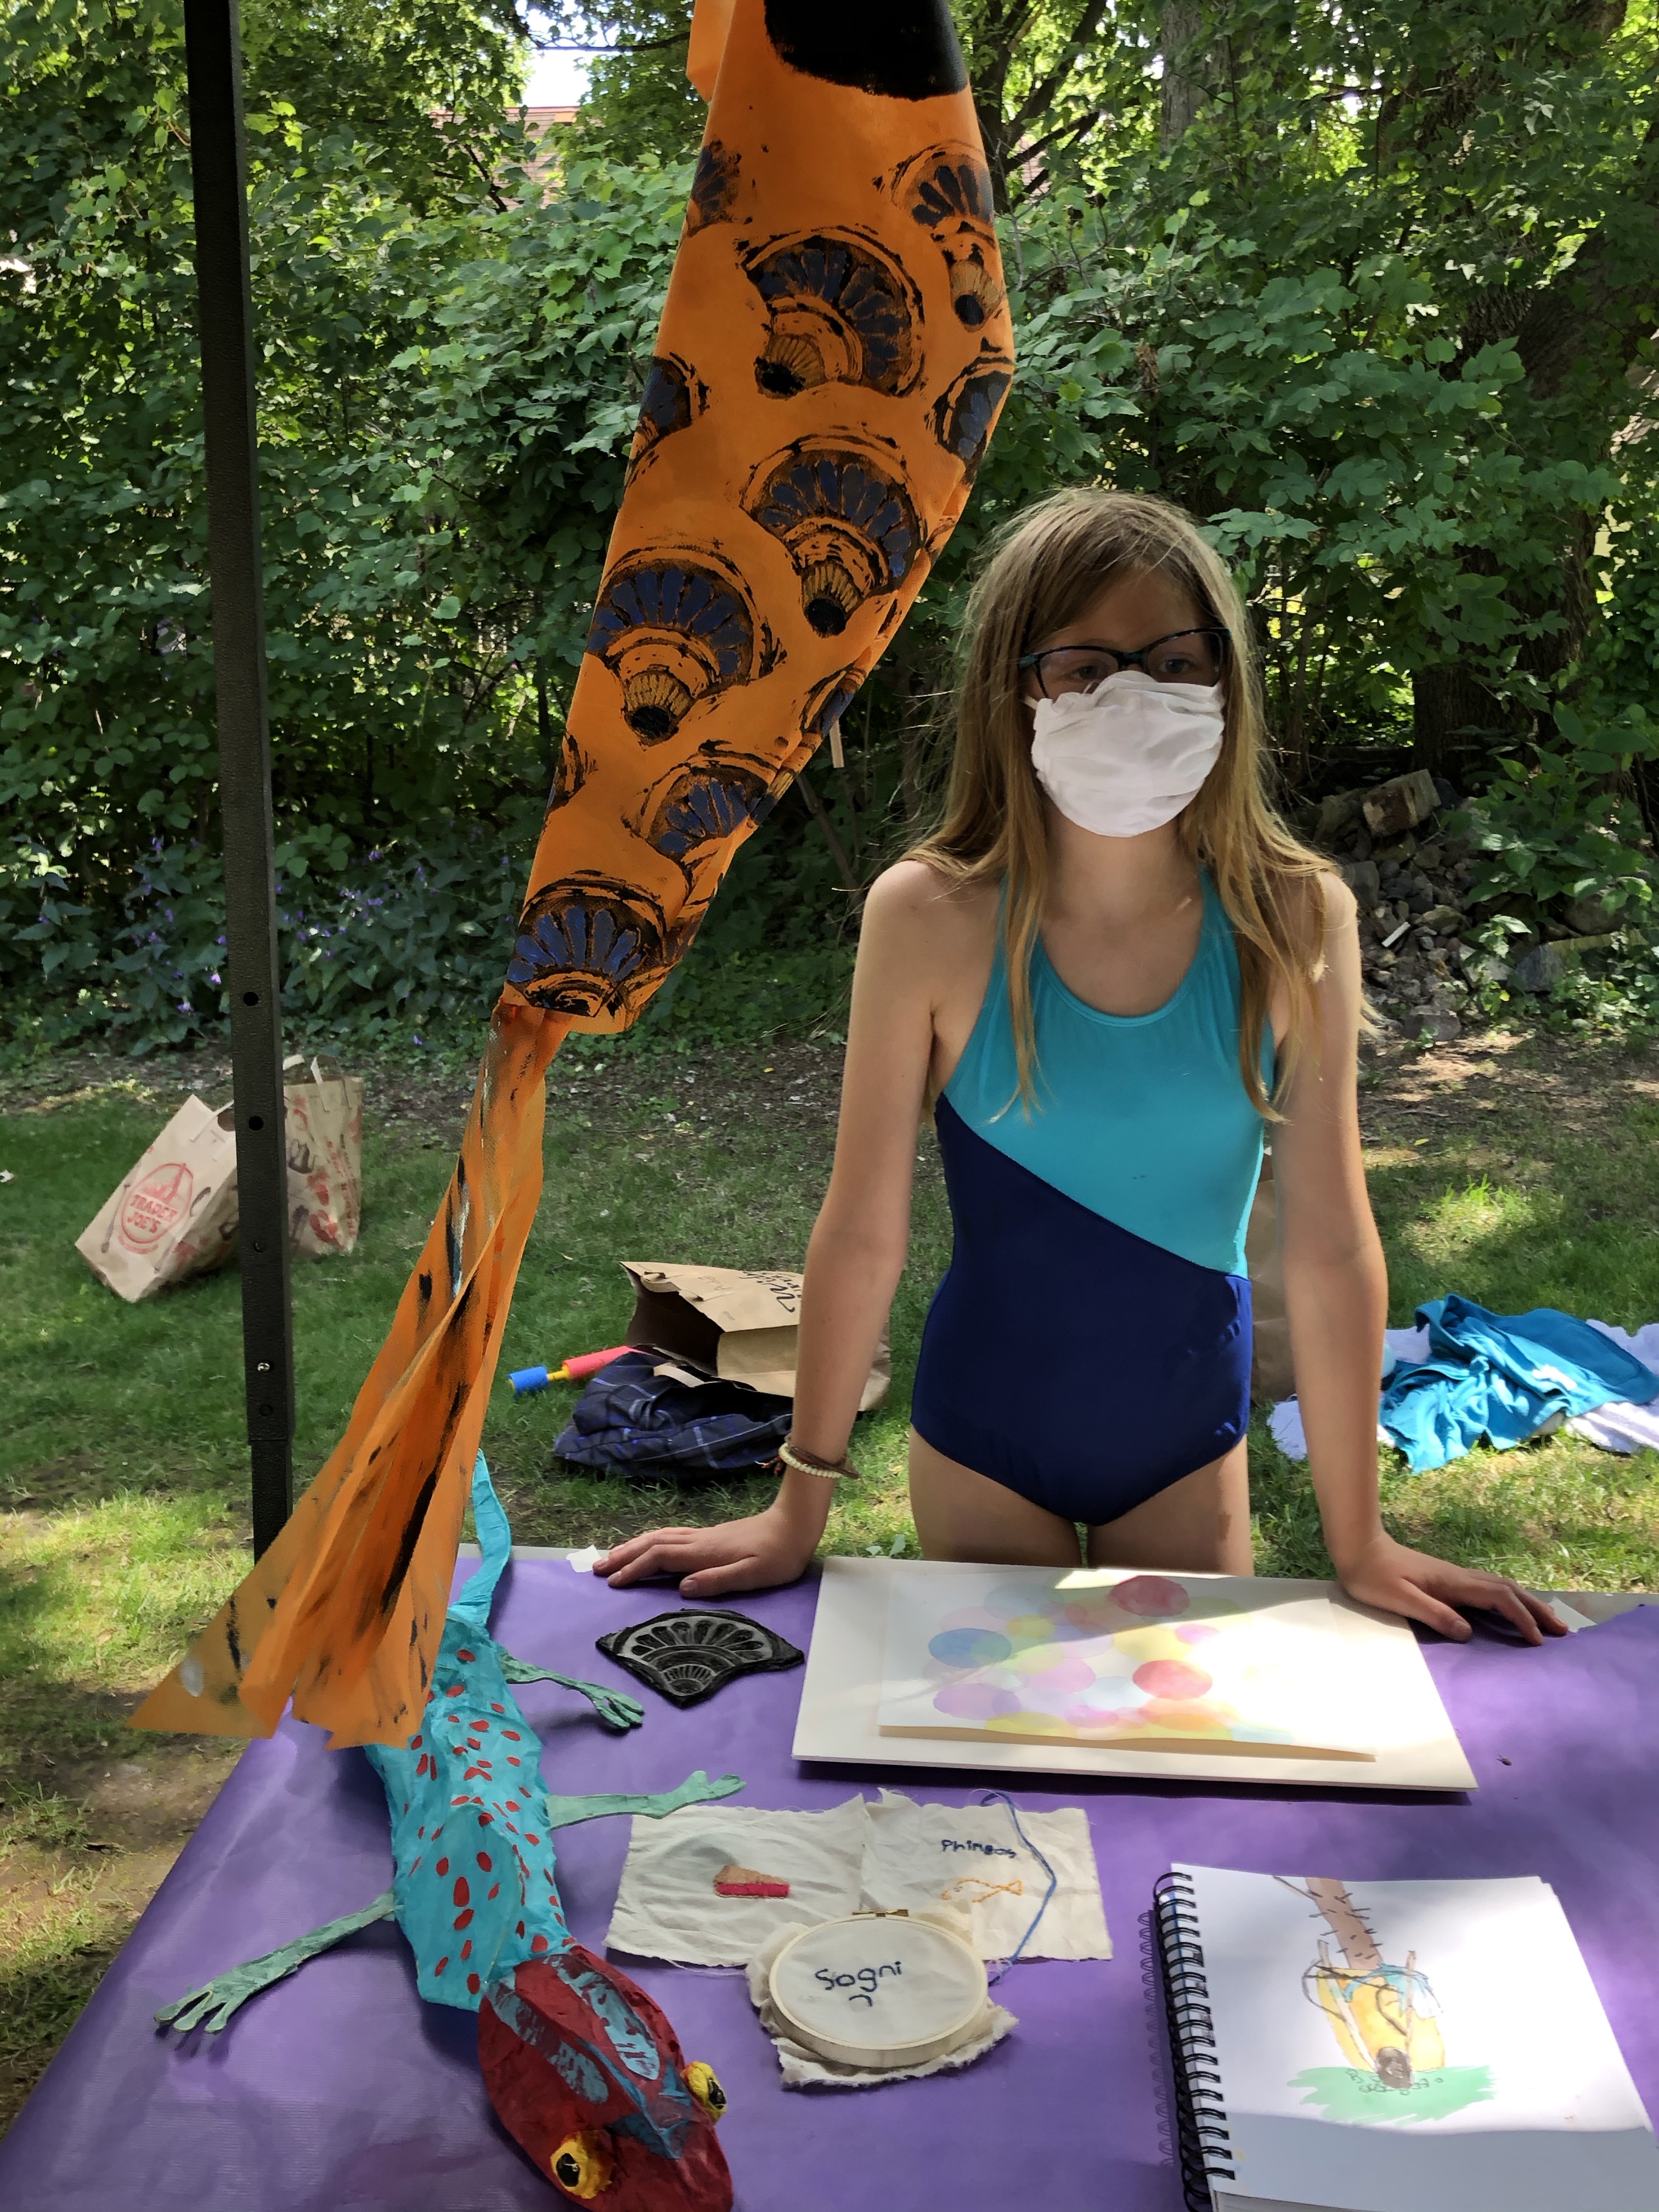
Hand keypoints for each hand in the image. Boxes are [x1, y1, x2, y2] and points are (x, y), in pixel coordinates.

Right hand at [594, 1505, 814, 1599]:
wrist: (795, 1525)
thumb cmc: (778, 1555)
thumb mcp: (753, 1575)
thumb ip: (718, 1580)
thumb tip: (683, 1588)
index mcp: (705, 1553)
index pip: (660, 1558)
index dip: (634, 1569)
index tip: (613, 1582)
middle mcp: (698, 1541)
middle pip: (651, 1544)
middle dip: (623, 1555)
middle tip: (596, 1568)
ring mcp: (703, 1535)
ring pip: (658, 1536)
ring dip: (632, 1546)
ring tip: (611, 1557)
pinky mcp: (709, 1535)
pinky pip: (669, 1535)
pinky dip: (649, 1541)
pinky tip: (646, 1546)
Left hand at [1334, 1533, 1566, 1644]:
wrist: (1359, 1548)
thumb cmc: (1374, 1577)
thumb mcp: (1400, 1600)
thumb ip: (1434, 1615)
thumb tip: (1468, 1634)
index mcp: (1453, 1583)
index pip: (1500, 1599)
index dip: (1522, 1619)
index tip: (1538, 1641)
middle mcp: (1459, 1577)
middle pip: (1510, 1590)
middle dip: (1537, 1610)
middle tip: (1564, 1630)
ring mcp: (1455, 1576)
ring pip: (1502, 1587)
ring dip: (1527, 1603)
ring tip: (1548, 1620)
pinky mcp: (1447, 1579)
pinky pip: (1489, 1588)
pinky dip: (1509, 1598)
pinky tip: (1510, 1607)